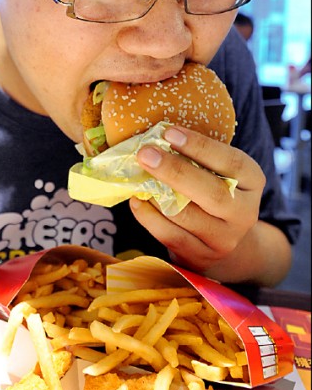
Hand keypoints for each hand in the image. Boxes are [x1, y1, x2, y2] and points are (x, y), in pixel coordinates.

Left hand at [130, 125, 266, 276]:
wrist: (228, 246)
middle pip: (212, 193)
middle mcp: (244, 213)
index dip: (200, 146)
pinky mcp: (201, 257)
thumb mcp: (219, 172)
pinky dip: (148, 217)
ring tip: (136, 176)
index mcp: (252, 182)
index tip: (169, 132)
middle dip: (174, 171)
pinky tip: (136, 201)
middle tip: (145, 153)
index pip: (232, 162)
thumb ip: (197, 157)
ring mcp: (224, 239)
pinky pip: (170, 236)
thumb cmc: (214, 192)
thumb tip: (156, 136)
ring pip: (186, 216)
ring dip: (156, 194)